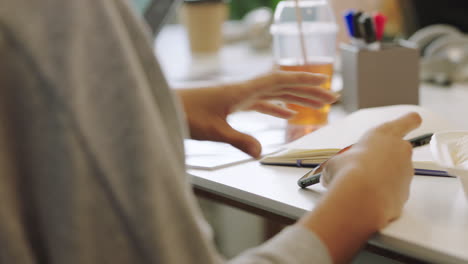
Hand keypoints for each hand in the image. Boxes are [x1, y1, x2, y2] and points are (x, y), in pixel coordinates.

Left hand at [177, 71, 337, 157]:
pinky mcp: (234, 104)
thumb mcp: (214, 131)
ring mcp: (240, 96)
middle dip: (308, 91)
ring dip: (296, 99)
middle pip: (283, 86)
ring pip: (275, 94)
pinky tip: (286, 114)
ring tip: (315, 106)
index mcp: (243, 91)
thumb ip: (239, 141)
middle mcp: (244, 90)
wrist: (167, 106)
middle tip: (330, 98)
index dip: (304, 81)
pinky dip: (277, 107)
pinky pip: (262, 103)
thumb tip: (261, 153)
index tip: (324, 82)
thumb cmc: (186, 113)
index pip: (280, 81)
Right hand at [299, 112, 421, 262]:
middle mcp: (400, 151)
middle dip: (385, 159)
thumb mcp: (335, 162)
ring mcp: (406, 173)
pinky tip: (366, 199)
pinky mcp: (406, 193)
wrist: (360, 199)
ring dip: (382, 178)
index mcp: (384, 134)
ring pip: (396, 173)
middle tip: (364, 168)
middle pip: (399, 151)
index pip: (409, 120)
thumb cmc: (347, 172)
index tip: (412, 121)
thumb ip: (340, 164)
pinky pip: (393, 191)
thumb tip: (331, 175)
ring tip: (360, 187)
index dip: (408, 122)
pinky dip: (382, 195)